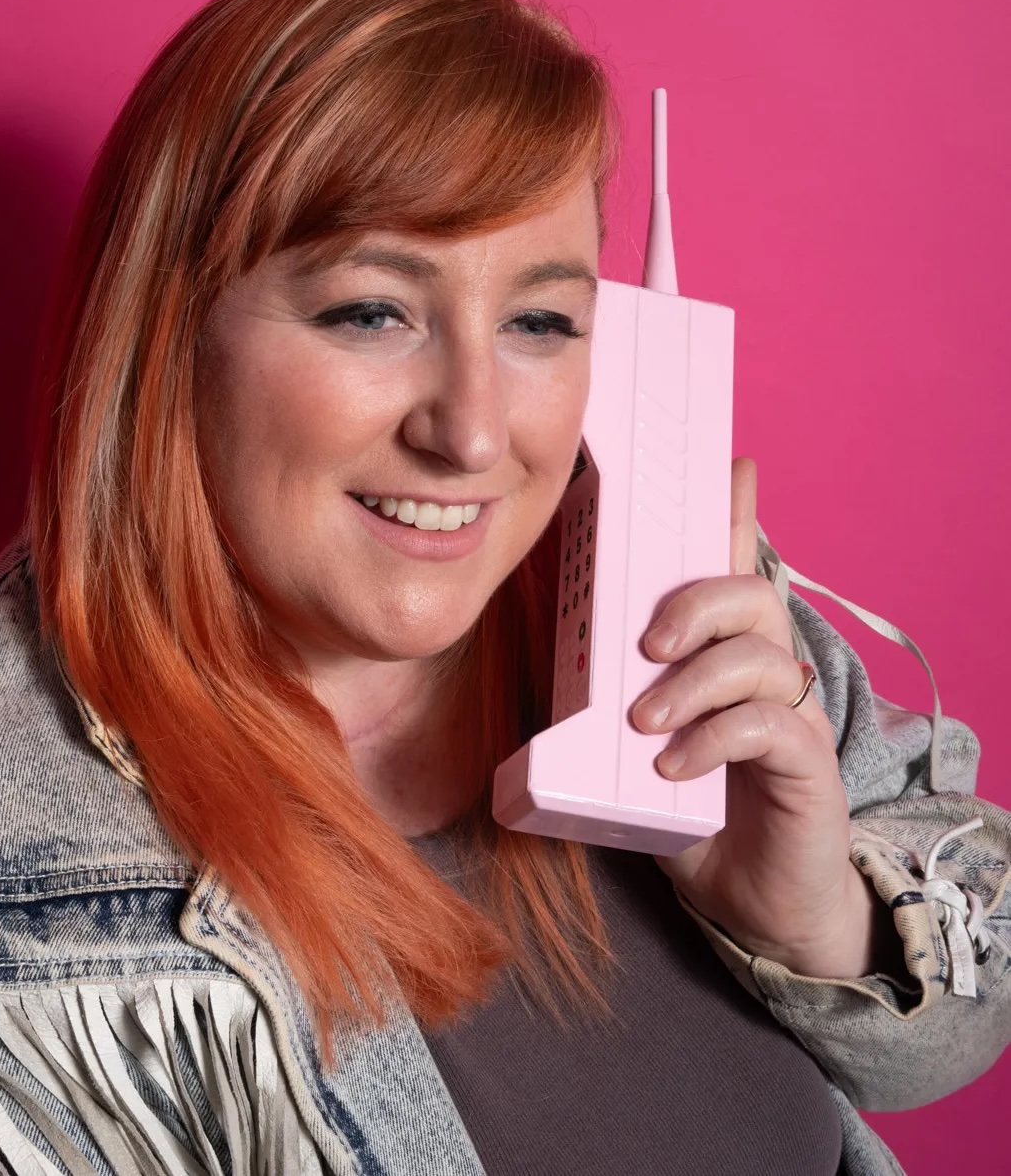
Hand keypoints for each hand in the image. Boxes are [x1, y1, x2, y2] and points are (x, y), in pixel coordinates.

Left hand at [629, 457, 890, 977]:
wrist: (752, 900)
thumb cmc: (686, 808)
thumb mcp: (637, 740)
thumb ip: (611, 693)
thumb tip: (560, 652)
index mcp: (723, 653)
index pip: (733, 569)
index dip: (736, 516)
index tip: (732, 466)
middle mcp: (766, 670)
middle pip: (751, 596)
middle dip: (695, 603)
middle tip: (644, 644)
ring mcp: (793, 715)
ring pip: (760, 655)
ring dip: (693, 680)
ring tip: (644, 720)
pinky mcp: (807, 765)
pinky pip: (770, 724)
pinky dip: (715, 735)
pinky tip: (675, 762)